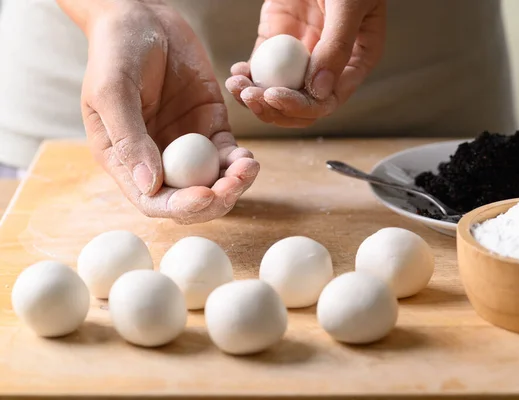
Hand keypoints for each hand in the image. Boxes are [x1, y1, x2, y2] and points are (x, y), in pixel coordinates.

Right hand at [63, 1, 258, 223]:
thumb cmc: (116, 50)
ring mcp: (186, 145)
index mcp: (125, 159)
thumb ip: (128, 137)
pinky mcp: (210, 127)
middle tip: (235, 184)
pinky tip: (248, 157)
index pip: (152, 200)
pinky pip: (228, 155)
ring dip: (234, 183)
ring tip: (248, 167)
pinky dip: (240, 161)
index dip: (180, 207)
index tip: (204, 196)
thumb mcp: (112, 90)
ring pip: (213, 181)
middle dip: (215, 199)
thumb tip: (150, 185)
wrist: (143, 16)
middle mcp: (157, 159)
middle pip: (188, 197)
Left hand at [226, 0, 385, 127]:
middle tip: (250, 98)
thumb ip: (337, 46)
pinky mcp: (276, 42)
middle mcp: (328, 66)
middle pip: (301, 104)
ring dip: (255, 96)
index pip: (328, 100)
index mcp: (355, 63)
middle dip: (274, 108)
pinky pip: (261, 69)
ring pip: (278, 92)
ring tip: (237, 87)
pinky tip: (237, 73)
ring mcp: (301, 56)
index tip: (275, 97)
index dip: (301, 107)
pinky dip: (248, 76)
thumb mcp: (348, 5)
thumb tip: (320, 92)